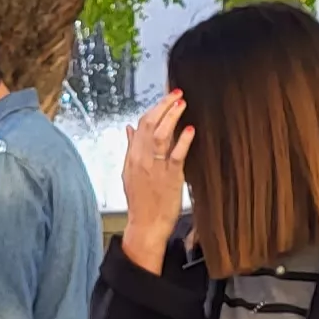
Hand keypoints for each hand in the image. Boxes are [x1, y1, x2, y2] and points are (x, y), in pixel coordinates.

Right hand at [119, 92, 193, 273]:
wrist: (145, 225)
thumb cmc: (140, 200)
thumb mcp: (129, 171)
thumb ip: (130, 147)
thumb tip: (128, 128)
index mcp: (132, 156)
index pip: (141, 125)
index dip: (154, 108)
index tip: (165, 98)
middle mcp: (141, 159)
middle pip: (150, 125)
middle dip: (163, 106)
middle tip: (176, 94)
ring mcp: (155, 167)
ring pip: (161, 134)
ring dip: (172, 117)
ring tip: (181, 104)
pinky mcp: (170, 177)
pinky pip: (176, 155)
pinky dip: (183, 141)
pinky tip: (190, 130)